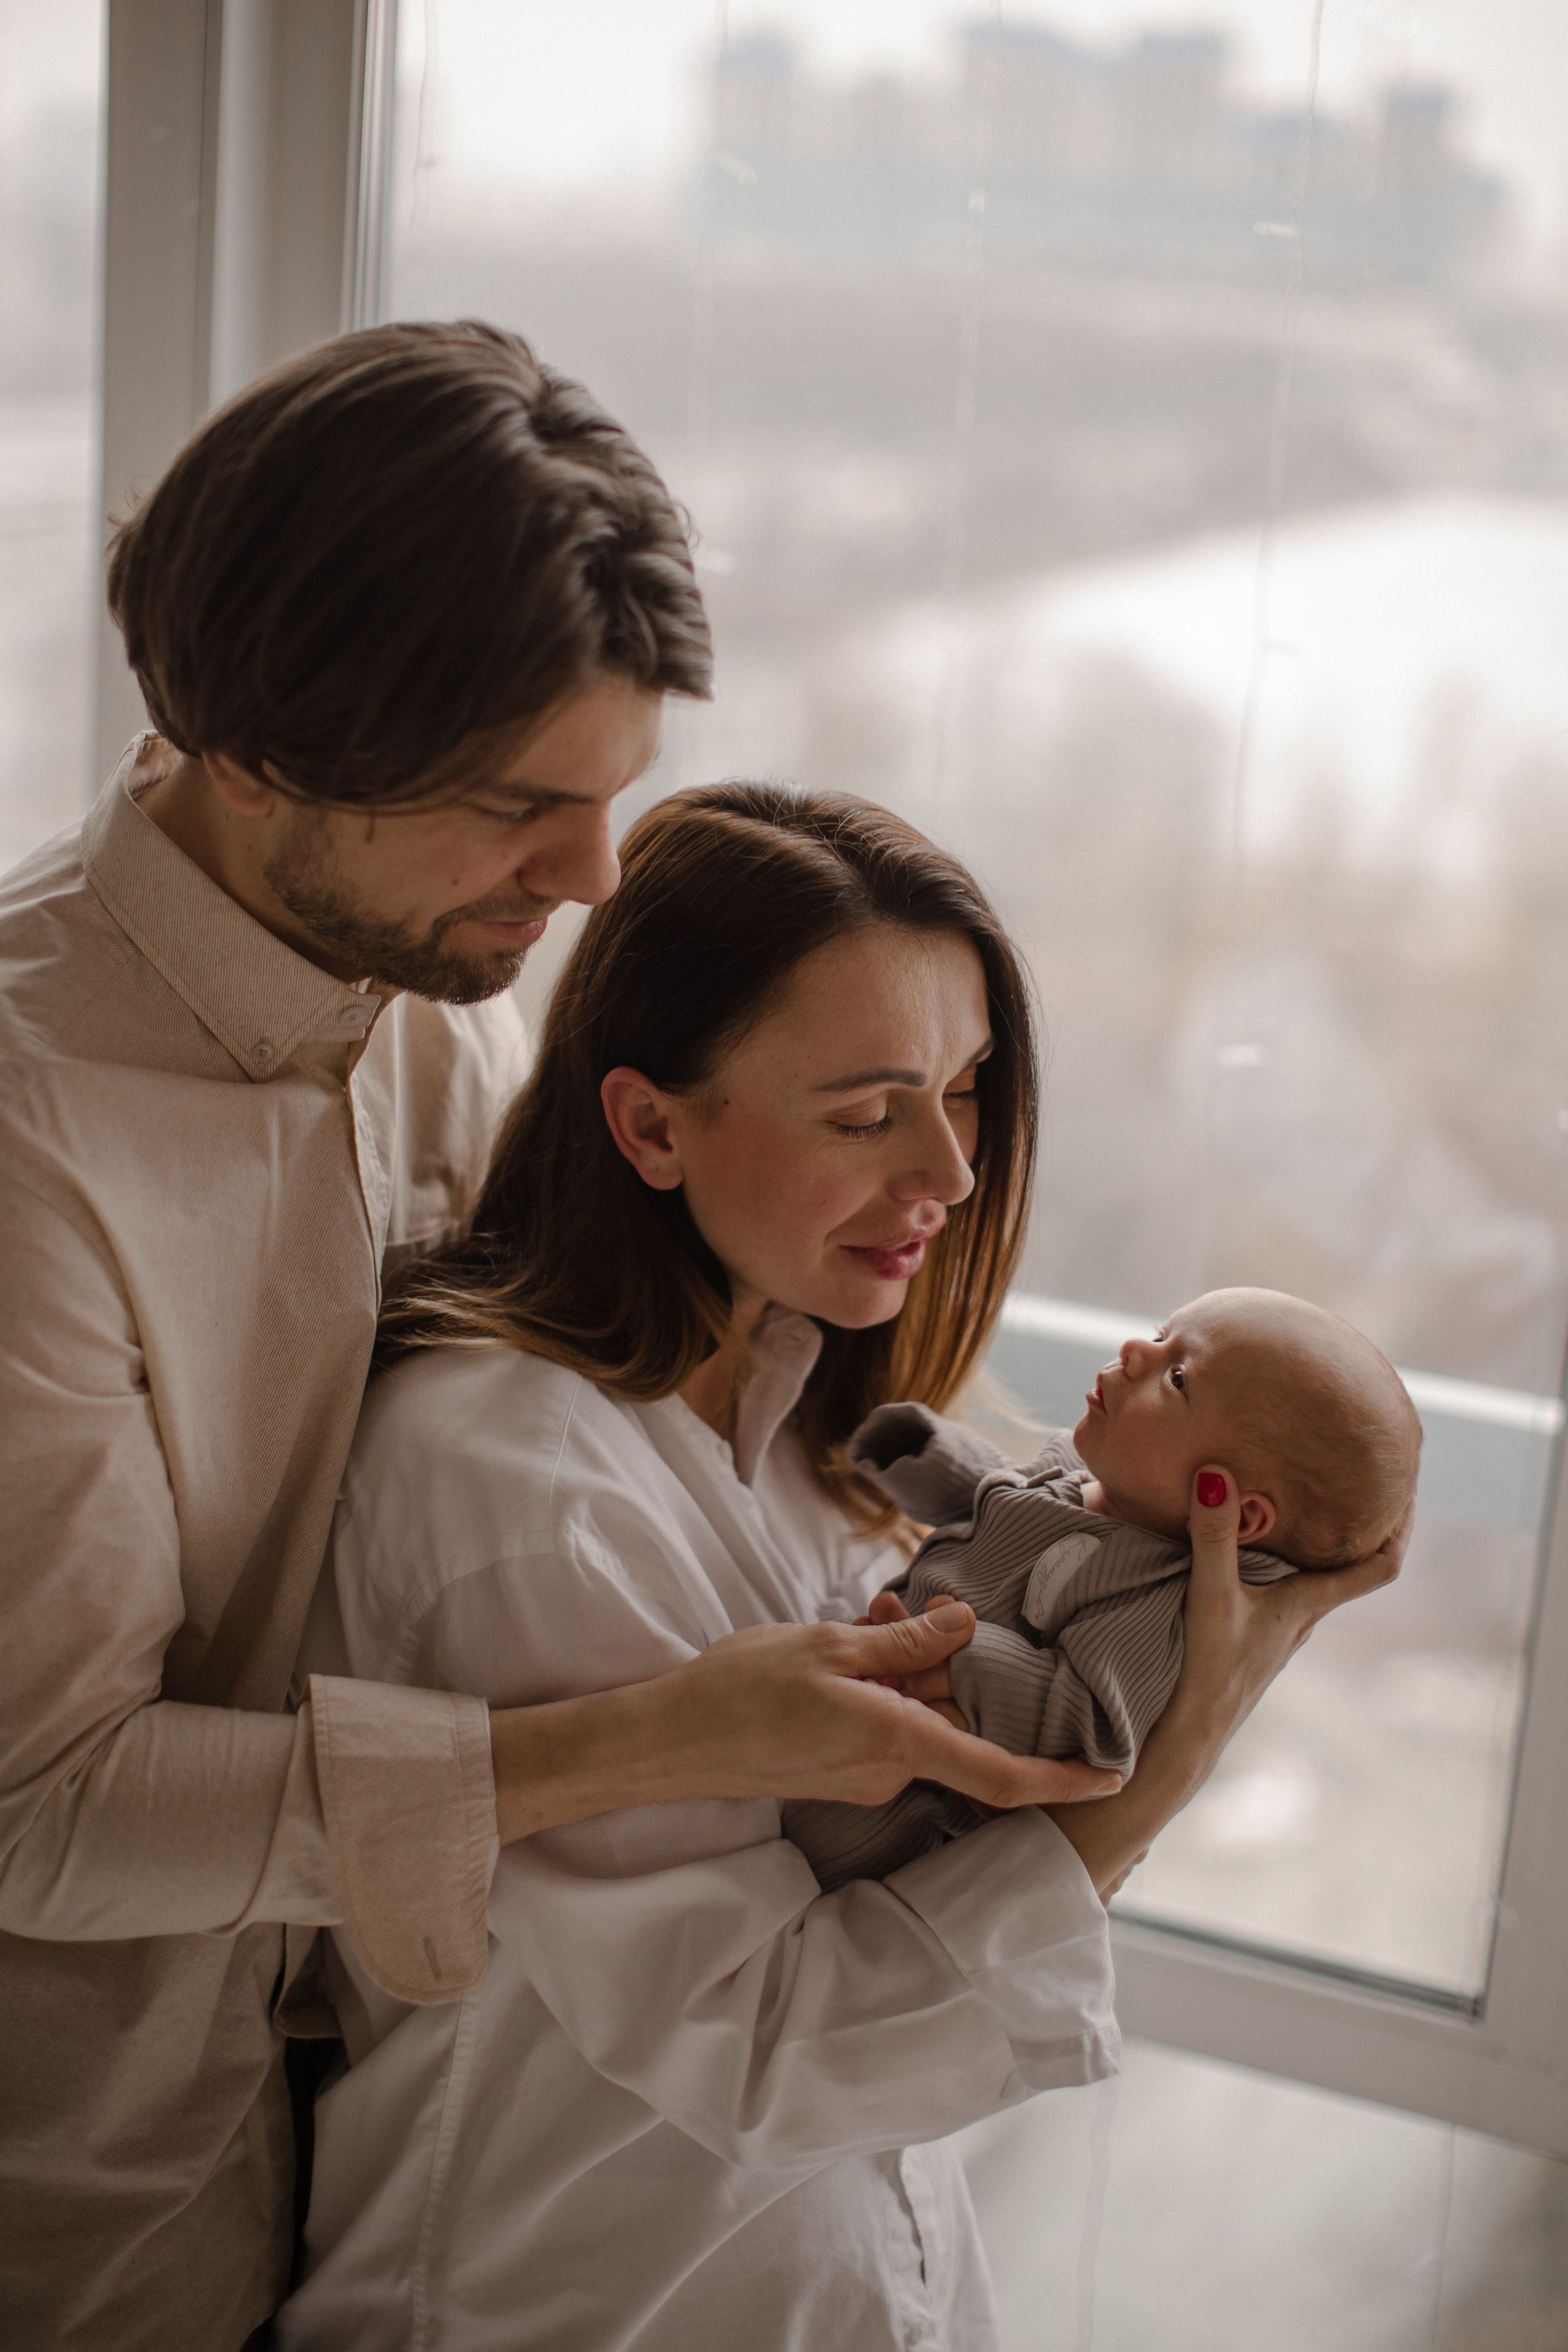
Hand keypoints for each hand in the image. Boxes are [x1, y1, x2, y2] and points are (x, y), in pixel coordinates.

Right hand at [490, 1604, 1121, 1843]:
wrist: (670, 1738)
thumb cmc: (743, 1689)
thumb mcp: (829, 1647)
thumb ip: (904, 1644)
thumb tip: (965, 1627)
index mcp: (896, 1743)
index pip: (1000, 1775)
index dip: (1062, 1780)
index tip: (1111, 1780)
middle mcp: (889, 1770)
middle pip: (955, 1718)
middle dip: (947, 1664)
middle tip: (903, 1610)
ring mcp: (866, 1774)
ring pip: (919, 1712)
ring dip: (908, 1664)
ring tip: (871, 1615)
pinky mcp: (844, 1768)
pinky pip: (889, 1720)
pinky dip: (882, 1681)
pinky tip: (853, 1641)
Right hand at [1174, 1465, 1408, 1761]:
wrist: (1194, 1730)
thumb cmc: (1212, 1668)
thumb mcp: (1212, 1594)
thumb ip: (1214, 1535)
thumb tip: (1217, 1472)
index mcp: (1310, 1602)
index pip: (1382, 1566)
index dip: (1403, 1527)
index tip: (1410, 1488)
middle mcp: (1307, 1615)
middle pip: (1355, 1566)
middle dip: (1363, 1523)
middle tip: (1365, 1477)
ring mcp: (1284, 1630)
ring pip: (1319, 1578)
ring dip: (1325, 1544)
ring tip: (1313, 1501)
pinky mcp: (1259, 1637)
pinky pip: (1290, 1589)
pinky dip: (1290, 1562)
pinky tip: (1262, 1550)